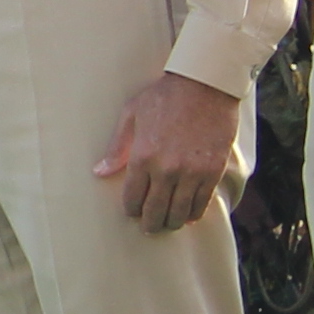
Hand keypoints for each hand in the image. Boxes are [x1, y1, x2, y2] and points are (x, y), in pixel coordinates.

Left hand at [96, 67, 245, 231]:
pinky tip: (188, 215)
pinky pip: (202, 204)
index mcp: (142, 156)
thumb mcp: (131, 115)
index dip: (131, 209)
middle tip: (149, 227)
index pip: (133, 197)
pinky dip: (194, 214)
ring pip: (179, 213)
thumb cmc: (164, 97)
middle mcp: (167, 169)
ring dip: (172, 223)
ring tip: (168, 224)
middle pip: (155, 210)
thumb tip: (100, 172)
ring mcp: (192, 172)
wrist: (205, 86)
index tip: (132, 213)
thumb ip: (117, 147)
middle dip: (150, 223)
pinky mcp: (213, 172)